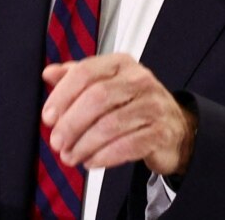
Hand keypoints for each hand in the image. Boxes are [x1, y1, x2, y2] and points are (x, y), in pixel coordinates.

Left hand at [41, 53, 197, 176]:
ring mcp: (153, 105)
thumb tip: (49, 73)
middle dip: (71, 124)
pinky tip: (92, 161)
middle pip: (96, 98)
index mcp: (121, 64)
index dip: (62, 95)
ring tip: (71, 156)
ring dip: (84, 144)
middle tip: (57, 142)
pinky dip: (104, 156)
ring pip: (110, 125)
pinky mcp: (160, 132)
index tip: (48, 116)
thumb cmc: (135, 104)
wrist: (176, 128)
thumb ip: (77, 77)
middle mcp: (139, 80)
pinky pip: (127, 146)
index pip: (85, 72)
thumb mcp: (106, 83)